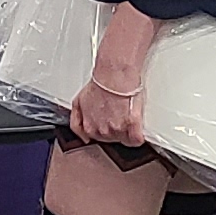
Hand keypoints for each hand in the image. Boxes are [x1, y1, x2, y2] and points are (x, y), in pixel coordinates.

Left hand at [70, 4, 160, 145]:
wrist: (113, 74)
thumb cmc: (99, 84)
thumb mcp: (78, 102)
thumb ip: (77, 122)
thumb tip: (83, 137)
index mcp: (89, 127)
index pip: (98, 139)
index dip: (104, 127)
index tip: (107, 119)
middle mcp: (103, 131)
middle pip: (111, 139)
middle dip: (115, 128)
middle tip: (117, 113)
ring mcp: (118, 129)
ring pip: (124, 139)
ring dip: (127, 130)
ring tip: (126, 113)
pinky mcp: (132, 125)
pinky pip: (136, 139)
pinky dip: (138, 135)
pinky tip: (137, 127)